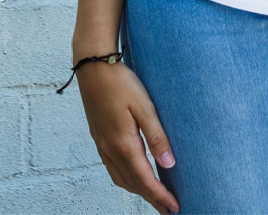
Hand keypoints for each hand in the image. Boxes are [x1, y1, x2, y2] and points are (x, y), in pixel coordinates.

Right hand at [77, 60, 179, 214]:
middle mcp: (110, 150)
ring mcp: (102, 145)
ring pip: (121, 179)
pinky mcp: (99, 138)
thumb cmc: (121, 82)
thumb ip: (157, 136)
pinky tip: (133, 176)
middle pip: (133, 184)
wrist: (93, 67)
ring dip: (138, 191)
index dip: (160, 196)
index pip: (145, 180)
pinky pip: (113, 169)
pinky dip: (126, 179)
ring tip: (154, 197)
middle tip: (168, 209)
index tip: (174, 207)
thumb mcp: (144, 106)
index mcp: (123, 144)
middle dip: (151, 199)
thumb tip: (169, 164)